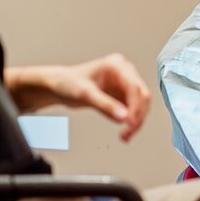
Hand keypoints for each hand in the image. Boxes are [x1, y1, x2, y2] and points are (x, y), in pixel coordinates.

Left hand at [5, 53, 152, 141]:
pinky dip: (130, 122)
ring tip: (125, 135)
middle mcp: (124, 73)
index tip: (130, 123)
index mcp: (118, 65)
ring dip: (135, 121)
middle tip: (128, 132)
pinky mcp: (121, 95)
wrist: (57, 86)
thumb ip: (106, 105)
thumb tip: (124, 117)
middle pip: (142, 96)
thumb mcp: (86, 94)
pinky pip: (132, 110)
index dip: (136, 107)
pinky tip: (124, 131)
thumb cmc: (67, 82)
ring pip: (140, 105)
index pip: (135, 87)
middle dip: (137, 116)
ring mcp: (123, 84)